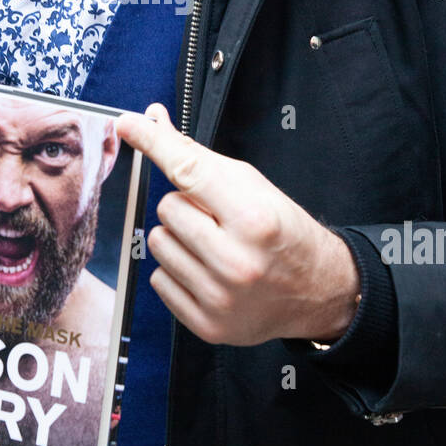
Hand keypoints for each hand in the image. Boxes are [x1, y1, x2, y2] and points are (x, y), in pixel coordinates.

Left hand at [114, 103, 360, 346]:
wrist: (317, 292)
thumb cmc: (283, 231)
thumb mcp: (253, 186)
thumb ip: (199, 157)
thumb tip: (154, 121)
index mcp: (255, 218)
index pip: (189, 171)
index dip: (154, 143)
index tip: (128, 125)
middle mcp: (237, 261)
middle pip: (167, 208)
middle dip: (185, 207)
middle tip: (215, 219)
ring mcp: (221, 297)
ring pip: (157, 243)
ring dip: (177, 238)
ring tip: (211, 246)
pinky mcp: (208, 324)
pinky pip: (158, 281)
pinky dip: (176, 272)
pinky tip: (206, 272)